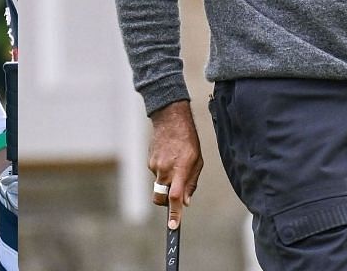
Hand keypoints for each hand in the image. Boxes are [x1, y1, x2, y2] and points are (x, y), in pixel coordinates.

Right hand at [148, 100, 202, 229]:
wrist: (170, 119)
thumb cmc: (188, 141)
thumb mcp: (197, 162)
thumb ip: (191, 183)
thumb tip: (186, 202)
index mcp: (180, 170)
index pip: (175, 197)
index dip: (175, 214)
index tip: (173, 226)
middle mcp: (165, 170)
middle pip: (160, 198)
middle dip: (165, 203)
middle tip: (174, 196)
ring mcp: (155, 166)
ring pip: (159, 184)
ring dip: (167, 180)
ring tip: (176, 162)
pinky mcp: (149, 161)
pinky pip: (157, 173)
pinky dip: (163, 170)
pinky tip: (169, 156)